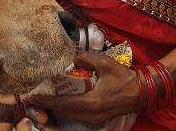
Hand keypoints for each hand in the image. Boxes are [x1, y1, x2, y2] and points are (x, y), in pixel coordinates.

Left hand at [29, 52, 143, 123]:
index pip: (62, 103)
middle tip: (35, 96)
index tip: (31, 96)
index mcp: (92, 102)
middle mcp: (92, 114)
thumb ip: (86, 58)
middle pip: (62, 112)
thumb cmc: (124, 78)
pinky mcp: (98, 119)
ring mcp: (95, 119)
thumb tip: (70, 55)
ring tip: (45, 98)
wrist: (143, 92)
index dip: (45, 100)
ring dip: (56, 108)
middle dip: (47, 105)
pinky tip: (61, 101)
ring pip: (69, 116)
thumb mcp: (105, 64)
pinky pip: (77, 117)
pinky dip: (67, 110)